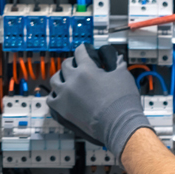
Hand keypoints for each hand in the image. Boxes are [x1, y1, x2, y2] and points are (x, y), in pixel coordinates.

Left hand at [46, 44, 152, 160]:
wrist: (119, 124)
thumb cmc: (122, 101)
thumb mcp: (123, 76)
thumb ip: (118, 64)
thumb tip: (118, 58)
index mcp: (87, 69)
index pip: (80, 52)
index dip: (84, 49)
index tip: (86, 51)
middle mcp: (72, 80)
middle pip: (66, 65)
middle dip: (73, 63)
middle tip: (79, 65)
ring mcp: (65, 95)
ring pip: (55, 80)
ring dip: (61, 77)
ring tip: (68, 79)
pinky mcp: (62, 109)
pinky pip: (51, 98)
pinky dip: (55, 95)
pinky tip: (61, 95)